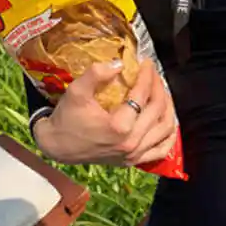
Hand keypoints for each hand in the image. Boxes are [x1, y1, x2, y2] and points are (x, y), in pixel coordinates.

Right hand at [34, 58, 177, 166]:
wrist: (57, 147)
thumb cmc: (66, 119)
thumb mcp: (76, 92)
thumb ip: (96, 74)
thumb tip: (120, 63)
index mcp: (119, 127)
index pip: (142, 95)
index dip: (147, 76)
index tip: (147, 63)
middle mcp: (131, 143)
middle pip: (157, 110)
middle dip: (158, 87)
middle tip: (153, 74)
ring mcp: (134, 154)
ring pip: (165, 129)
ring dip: (167, 107)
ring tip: (161, 92)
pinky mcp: (133, 161)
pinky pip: (161, 150)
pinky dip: (169, 135)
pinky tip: (166, 120)